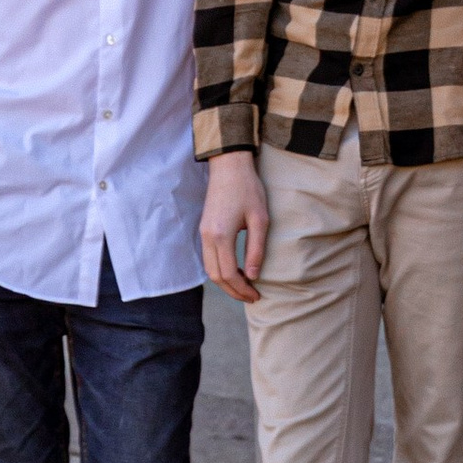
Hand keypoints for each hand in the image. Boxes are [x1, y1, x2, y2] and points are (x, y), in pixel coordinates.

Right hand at [200, 149, 269, 301]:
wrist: (229, 165)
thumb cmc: (248, 189)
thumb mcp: (259, 219)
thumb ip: (256, 249)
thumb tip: (253, 276)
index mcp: (221, 236)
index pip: (228, 274)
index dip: (242, 289)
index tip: (256, 295)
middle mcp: (207, 237)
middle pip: (215, 276)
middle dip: (233, 291)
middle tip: (251, 296)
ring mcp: (203, 233)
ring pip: (209, 269)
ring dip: (225, 282)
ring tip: (245, 286)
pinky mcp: (204, 229)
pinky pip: (208, 258)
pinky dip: (220, 270)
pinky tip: (236, 270)